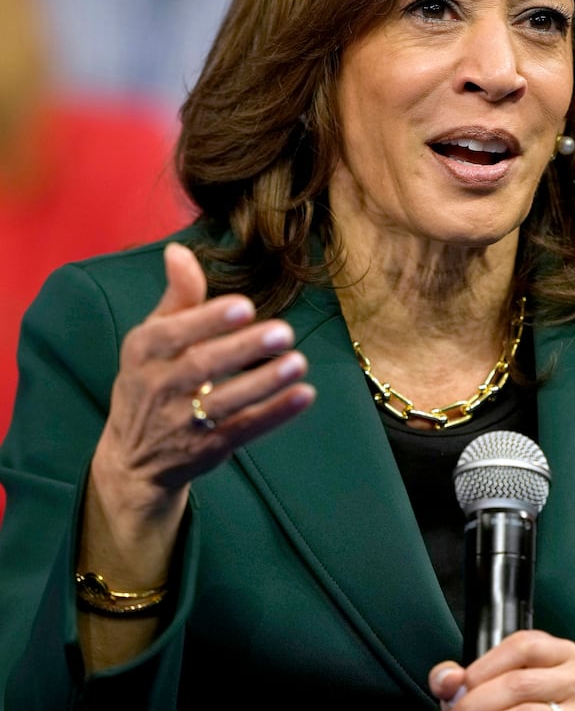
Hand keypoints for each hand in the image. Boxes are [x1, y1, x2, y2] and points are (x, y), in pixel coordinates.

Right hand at [87, 242, 314, 555]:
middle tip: (284, 332)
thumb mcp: (153, 338)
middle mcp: (158, 387)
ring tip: (298, 362)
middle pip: (202, 367)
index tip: (245, 306)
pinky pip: (244, 429)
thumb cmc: (151, 381)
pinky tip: (305, 395)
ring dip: (264, 383)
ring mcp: (182, 422)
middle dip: (243, 349)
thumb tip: (179, 251)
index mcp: (143, 352)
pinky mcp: (207, 449)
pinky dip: (275, 415)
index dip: (207, 320)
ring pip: (225, 402)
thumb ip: (177, 297)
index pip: (171, 333)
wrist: (133, 460)